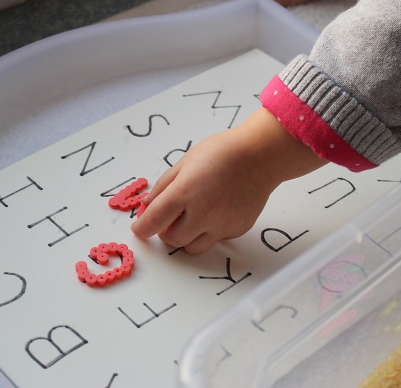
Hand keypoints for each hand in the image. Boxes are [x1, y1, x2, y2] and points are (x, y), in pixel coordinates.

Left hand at [131, 108, 326, 253]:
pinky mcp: (237, 229)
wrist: (261, 155)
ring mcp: (221, 225)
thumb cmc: (222, 152)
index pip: (154, 222)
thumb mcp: (185, 162)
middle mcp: (202, 213)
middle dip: (165, 232)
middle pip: (172, 240)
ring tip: (191, 218)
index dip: (142, 229)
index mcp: (184, 192)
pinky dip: (208, 231)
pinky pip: (215, 239)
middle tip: (169, 218)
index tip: (139, 229)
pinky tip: (215, 212)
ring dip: (185, 237)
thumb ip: (163, 187)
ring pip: (192, 248)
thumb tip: (147, 206)